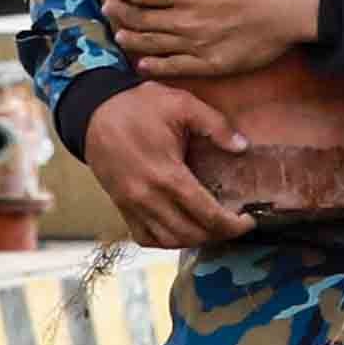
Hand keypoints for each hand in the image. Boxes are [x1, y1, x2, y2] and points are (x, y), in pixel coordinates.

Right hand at [83, 81, 255, 248]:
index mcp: (167, 174)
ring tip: (212, 227)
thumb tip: (242, 147)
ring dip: (195, 239)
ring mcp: (131, 205)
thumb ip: (215, 125)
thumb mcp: (181, 103)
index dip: (232, 225)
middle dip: (219, 234)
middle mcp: (147, 197)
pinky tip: (182, 228)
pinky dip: (166, 240)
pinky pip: (145, 238)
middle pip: (191, 233)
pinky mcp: (121, 206)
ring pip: (168, 241)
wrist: (94, 112)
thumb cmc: (139, 106)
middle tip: (235, 223)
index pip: (207, 215)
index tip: (249, 221)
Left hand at [98, 0, 330, 80]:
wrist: (296, 7)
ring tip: (119, 34)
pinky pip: (175, 68)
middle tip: (109, 9)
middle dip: (120, 13)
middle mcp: (187, 18)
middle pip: (142, 19)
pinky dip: (154, 67)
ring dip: (131, 38)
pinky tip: (143, 64)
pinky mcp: (211, 64)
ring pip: (153, 44)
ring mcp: (197, 44)